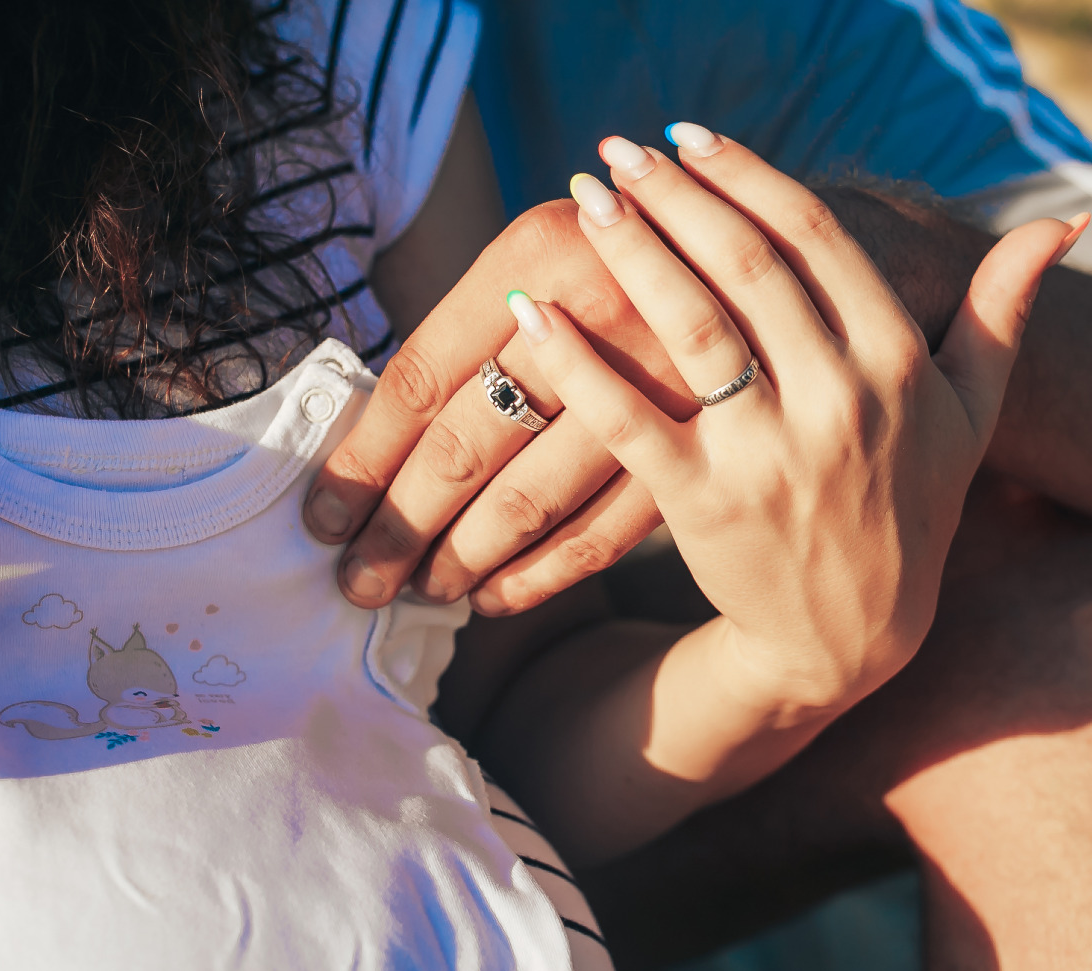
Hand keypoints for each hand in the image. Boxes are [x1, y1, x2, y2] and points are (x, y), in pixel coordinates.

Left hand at [304, 201, 686, 612]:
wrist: (766, 264)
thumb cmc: (627, 258)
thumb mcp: (549, 253)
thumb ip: (474, 330)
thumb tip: (377, 442)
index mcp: (541, 252)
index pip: (421, 377)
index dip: (363, 459)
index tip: (325, 515)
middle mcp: (599, 316)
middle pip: (466, 446)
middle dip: (399, 525)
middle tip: (357, 576)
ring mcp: (657, 389)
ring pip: (529, 500)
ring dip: (462, 558)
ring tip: (419, 589)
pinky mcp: (698, 447)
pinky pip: (603, 534)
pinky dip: (541, 575)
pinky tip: (495, 597)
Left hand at [510, 126, 1082, 703]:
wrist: (852, 640)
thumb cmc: (910, 512)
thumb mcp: (972, 415)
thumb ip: (1003, 314)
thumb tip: (1060, 223)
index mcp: (898, 363)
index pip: (818, 239)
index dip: (748, 176)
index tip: (689, 136)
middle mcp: (840, 401)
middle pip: (747, 266)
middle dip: (676, 196)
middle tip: (617, 151)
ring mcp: (772, 455)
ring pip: (691, 325)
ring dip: (630, 249)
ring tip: (583, 198)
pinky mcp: (706, 506)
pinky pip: (631, 418)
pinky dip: (578, 360)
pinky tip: (535, 310)